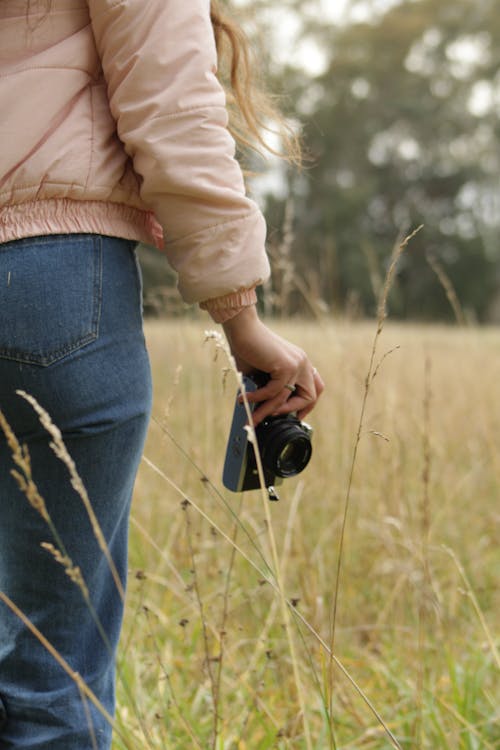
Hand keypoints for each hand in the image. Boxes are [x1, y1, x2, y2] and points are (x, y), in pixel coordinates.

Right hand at [222, 306, 323, 424]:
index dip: (305, 405)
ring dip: (266, 411)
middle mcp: (303, 363)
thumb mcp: (263, 373)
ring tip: (251, 418)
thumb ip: (270, 389)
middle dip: (292, 411)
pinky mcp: (286, 366)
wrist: (242, 328)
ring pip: (285, 398)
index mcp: (300, 363)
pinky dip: (257, 398)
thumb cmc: (248, 348)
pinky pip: (274, 392)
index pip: (315, 389)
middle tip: (272, 418)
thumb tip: (266, 411)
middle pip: (311, 396)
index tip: (291, 416)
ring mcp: (297, 364)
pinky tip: (244, 398)